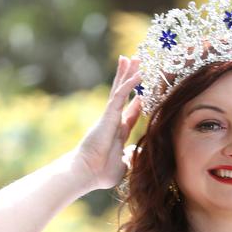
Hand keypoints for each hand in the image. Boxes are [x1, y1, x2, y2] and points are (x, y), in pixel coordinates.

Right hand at [72, 55, 144, 190]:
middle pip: (123, 95)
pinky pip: (121, 94)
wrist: (86, 173)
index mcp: (118, 133)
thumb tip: (134, 154)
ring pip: (121, 89)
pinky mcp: (108, 115)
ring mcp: (110, 116)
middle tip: (136, 64)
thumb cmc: (101, 173)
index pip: (129, 114)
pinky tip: (139, 72)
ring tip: (134, 58)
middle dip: (129, 80)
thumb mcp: (122, 165)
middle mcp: (114, 121)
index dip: (137, 103)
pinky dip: (130, 83)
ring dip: (128, 74)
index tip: (144, 94)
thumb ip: (129, 157)